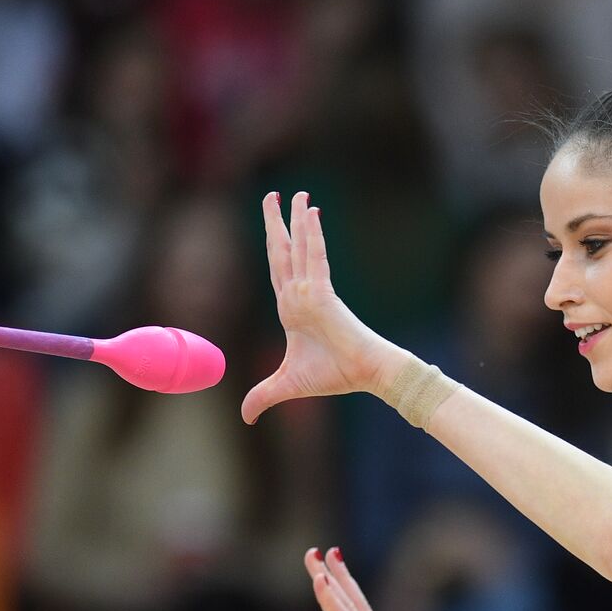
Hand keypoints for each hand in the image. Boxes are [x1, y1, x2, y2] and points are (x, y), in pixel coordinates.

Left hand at [241, 192, 404, 424]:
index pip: (277, 270)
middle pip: (282, 251)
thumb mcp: (286, 385)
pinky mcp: (323, 294)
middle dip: (276, 222)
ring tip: (296, 194)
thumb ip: (264, 395)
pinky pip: (314, 257)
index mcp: (292, 309)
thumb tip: (245, 416)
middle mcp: (300, 294)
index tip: (271, 224)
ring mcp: (311, 291)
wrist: (366, 373)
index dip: (272, 246)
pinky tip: (309, 212)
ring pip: (299, 247)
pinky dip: (311, 235)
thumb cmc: (335, 375)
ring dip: (296, 219)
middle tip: (272, 195)